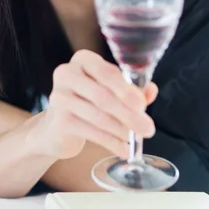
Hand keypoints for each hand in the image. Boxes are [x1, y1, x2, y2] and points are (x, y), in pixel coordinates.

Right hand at [32, 50, 157, 159]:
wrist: (57, 126)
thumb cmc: (88, 102)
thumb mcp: (110, 91)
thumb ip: (131, 90)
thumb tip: (151, 90)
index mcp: (83, 60)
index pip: (107, 72)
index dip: (126, 90)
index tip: (143, 106)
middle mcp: (67, 73)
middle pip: (102, 95)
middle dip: (128, 114)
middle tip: (148, 128)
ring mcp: (59, 97)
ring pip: (97, 115)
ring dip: (121, 129)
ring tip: (136, 139)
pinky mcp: (58, 120)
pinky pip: (90, 132)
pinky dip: (110, 142)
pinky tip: (123, 149)